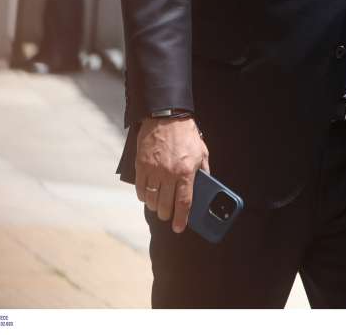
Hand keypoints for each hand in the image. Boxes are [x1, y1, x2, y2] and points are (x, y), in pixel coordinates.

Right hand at [135, 116, 209, 233]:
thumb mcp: (202, 152)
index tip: (179, 227)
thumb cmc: (186, 134)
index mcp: (186, 172)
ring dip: (155, 206)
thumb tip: (204, 187)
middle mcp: (169, 174)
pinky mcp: (141, 166)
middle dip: (167, 214)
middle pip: (165, 205)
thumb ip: (204, 171)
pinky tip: (147, 195)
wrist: (166, 117)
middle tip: (168, 215)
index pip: (184, 202)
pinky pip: (140, 189)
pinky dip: (143, 196)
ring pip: (151, 200)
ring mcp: (153, 171)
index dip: (181, 218)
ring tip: (159, 205)